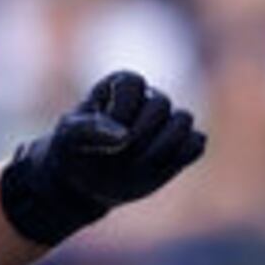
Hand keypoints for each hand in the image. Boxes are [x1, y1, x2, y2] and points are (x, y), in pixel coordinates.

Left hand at [0, 71, 207, 244]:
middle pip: (161, 104)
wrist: (86, 181)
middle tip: (120, 157)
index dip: (122, 111)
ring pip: (184, 120)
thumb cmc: (75, 150)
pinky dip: (184, 156)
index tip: (105, 136)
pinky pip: (196, 144)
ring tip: (140, 166)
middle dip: (141, 135)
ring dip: (165, 146)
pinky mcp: (179, 147)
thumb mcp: (68, 138)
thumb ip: (88, 130)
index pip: (133, 84)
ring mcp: (166, 123)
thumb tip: (123, 135)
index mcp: (120, 85)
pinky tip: (159, 169)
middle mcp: (148, 98)